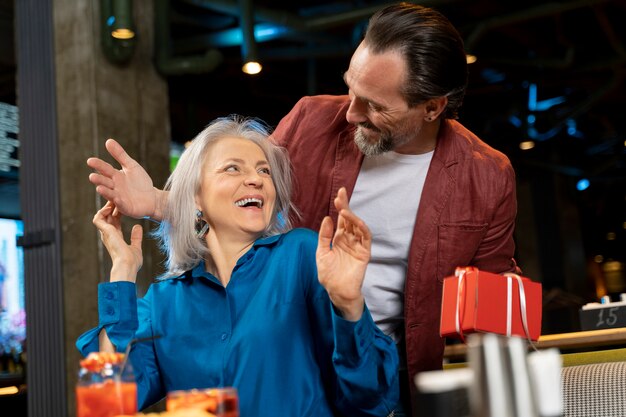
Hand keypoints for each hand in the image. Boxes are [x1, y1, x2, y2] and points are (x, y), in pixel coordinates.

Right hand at [87, 139, 163, 219]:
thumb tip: (108, 140)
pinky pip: (121, 204)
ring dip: (105, 192)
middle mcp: (114, 187)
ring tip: (99, 188)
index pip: (105, 169)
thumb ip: (120, 155)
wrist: (152, 197)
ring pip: (110, 194)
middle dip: (99, 180)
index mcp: (115, 176)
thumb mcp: (131, 166)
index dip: (98, 165)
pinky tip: (116, 198)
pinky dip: (119, 201)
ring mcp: (119, 198)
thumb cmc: (140, 182)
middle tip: (92, 177)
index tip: (90, 161)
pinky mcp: (126, 207)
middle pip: (105, 182)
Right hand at [92, 201, 142, 281]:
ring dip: (107, 207)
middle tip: (118, 198)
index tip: (124, 206)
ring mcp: (106, 233)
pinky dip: (103, 211)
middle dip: (112, 207)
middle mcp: (108, 235)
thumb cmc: (132, 261)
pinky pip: (98, 218)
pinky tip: (111, 206)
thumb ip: (136, 237)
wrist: (127, 265)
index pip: (114, 222)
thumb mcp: (136, 246)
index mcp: (115, 238)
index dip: (118, 213)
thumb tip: (138, 227)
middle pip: (107, 217)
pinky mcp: (105, 232)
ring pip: (101, 216)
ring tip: (114, 199)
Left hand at [316, 187, 370, 320]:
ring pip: (357, 226)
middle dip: (345, 206)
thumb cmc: (328, 274)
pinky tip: (353, 220)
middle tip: (341, 193)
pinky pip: (365, 237)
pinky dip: (360, 227)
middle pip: (349, 219)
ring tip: (343, 208)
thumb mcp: (321, 252)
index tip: (338, 194)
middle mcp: (349, 239)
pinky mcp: (364, 252)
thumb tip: (328, 218)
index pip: (341, 219)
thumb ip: (324, 236)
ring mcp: (357, 245)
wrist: (336, 291)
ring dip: (352, 216)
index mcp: (339, 238)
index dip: (340, 206)